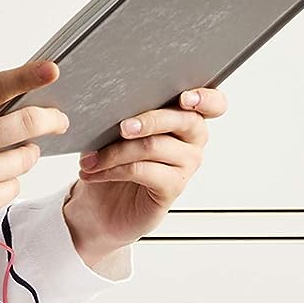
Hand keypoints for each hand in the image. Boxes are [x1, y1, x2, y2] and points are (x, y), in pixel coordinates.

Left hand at [65, 85, 228, 254]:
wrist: (102, 204)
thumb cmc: (114, 157)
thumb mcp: (116, 129)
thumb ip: (125, 112)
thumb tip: (110, 103)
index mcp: (185, 115)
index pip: (213, 103)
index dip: (205, 98)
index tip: (185, 98)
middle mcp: (192, 139)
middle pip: (183, 120)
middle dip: (149, 120)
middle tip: (121, 127)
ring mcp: (186, 165)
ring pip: (154, 146)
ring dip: (116, 150)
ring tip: (90, 158)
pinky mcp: (172, 188)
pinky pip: (143, 170)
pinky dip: (113, 169)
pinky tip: (95, 172)